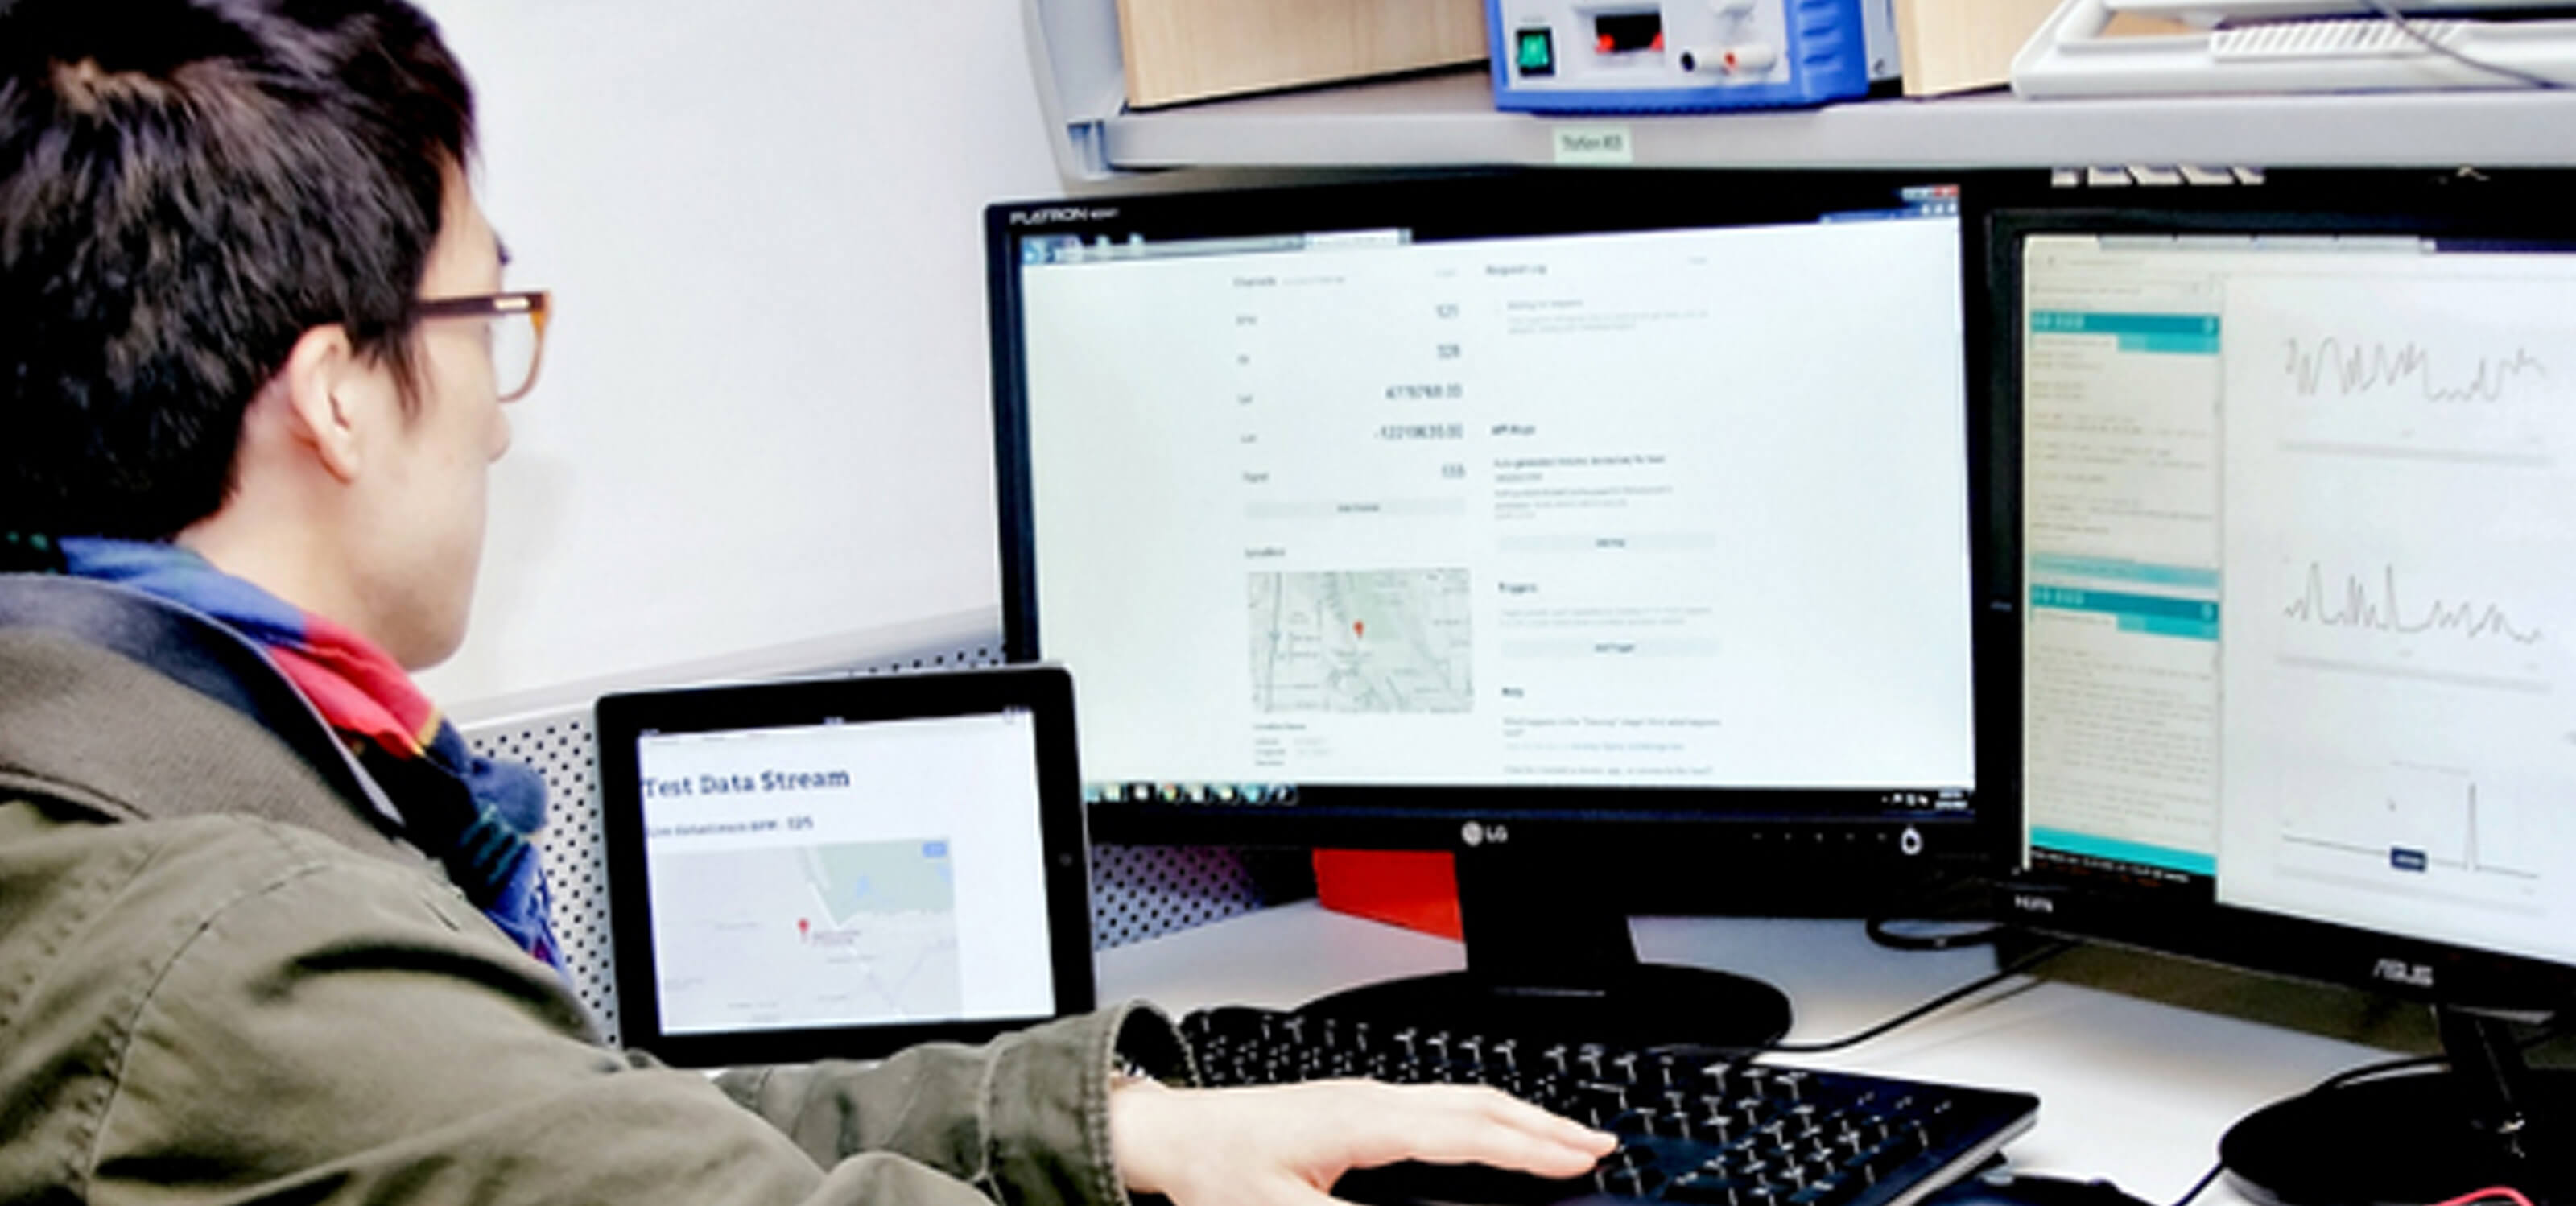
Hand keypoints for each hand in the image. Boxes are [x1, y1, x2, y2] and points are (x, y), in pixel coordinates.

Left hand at [1108, 1077, 1615, 1205]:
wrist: (1168, 1135)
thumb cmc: (1215, 1173)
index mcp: (1362, 1119)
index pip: (1468, 1131)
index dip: (1530, 1147)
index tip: (1580, 1158)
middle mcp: (1370, 1097)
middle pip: (1477, 1103)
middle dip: (1543, 1123)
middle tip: (1599, 1146)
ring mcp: (1363, 1095)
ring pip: (1460, 1098)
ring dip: (1517, 1116)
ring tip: (1563, 1137)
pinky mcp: (1354, 1105)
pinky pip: (1437, 1104)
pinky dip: (1482, 1116)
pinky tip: (1495, 1130)